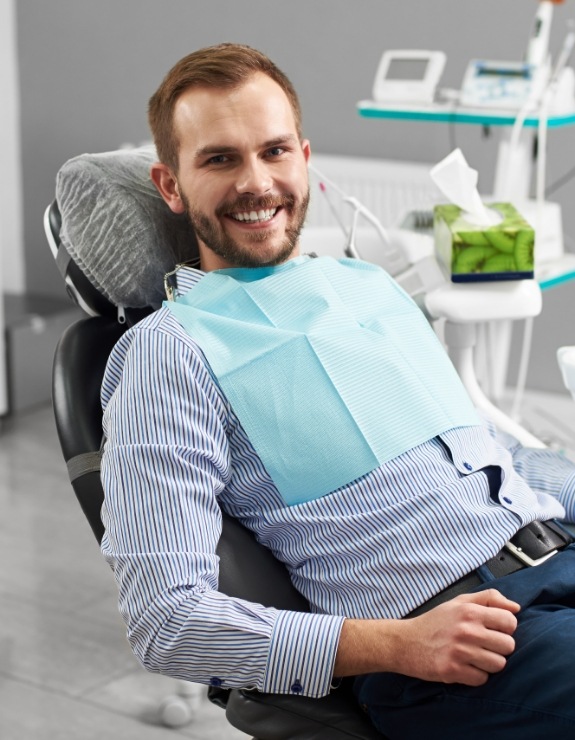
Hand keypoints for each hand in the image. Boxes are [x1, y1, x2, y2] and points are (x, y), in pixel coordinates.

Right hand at [397, 589, 519, 685]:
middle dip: (498, 647)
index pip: (510, 621)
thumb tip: (516, 608)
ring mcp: (460, 652)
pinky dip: (475, 676)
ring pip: (498, 664)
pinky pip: (482, 679)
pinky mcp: (452, 670)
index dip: (505, 628)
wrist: (405, 642)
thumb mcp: (459, 602)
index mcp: (470, 611)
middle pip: (508, 646)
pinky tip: (464, 666)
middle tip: (483, 645)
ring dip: (488, 663)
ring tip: (474, 657)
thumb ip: (489, 599)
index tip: (493, 630)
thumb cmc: (435, 622)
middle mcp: (466, 630)